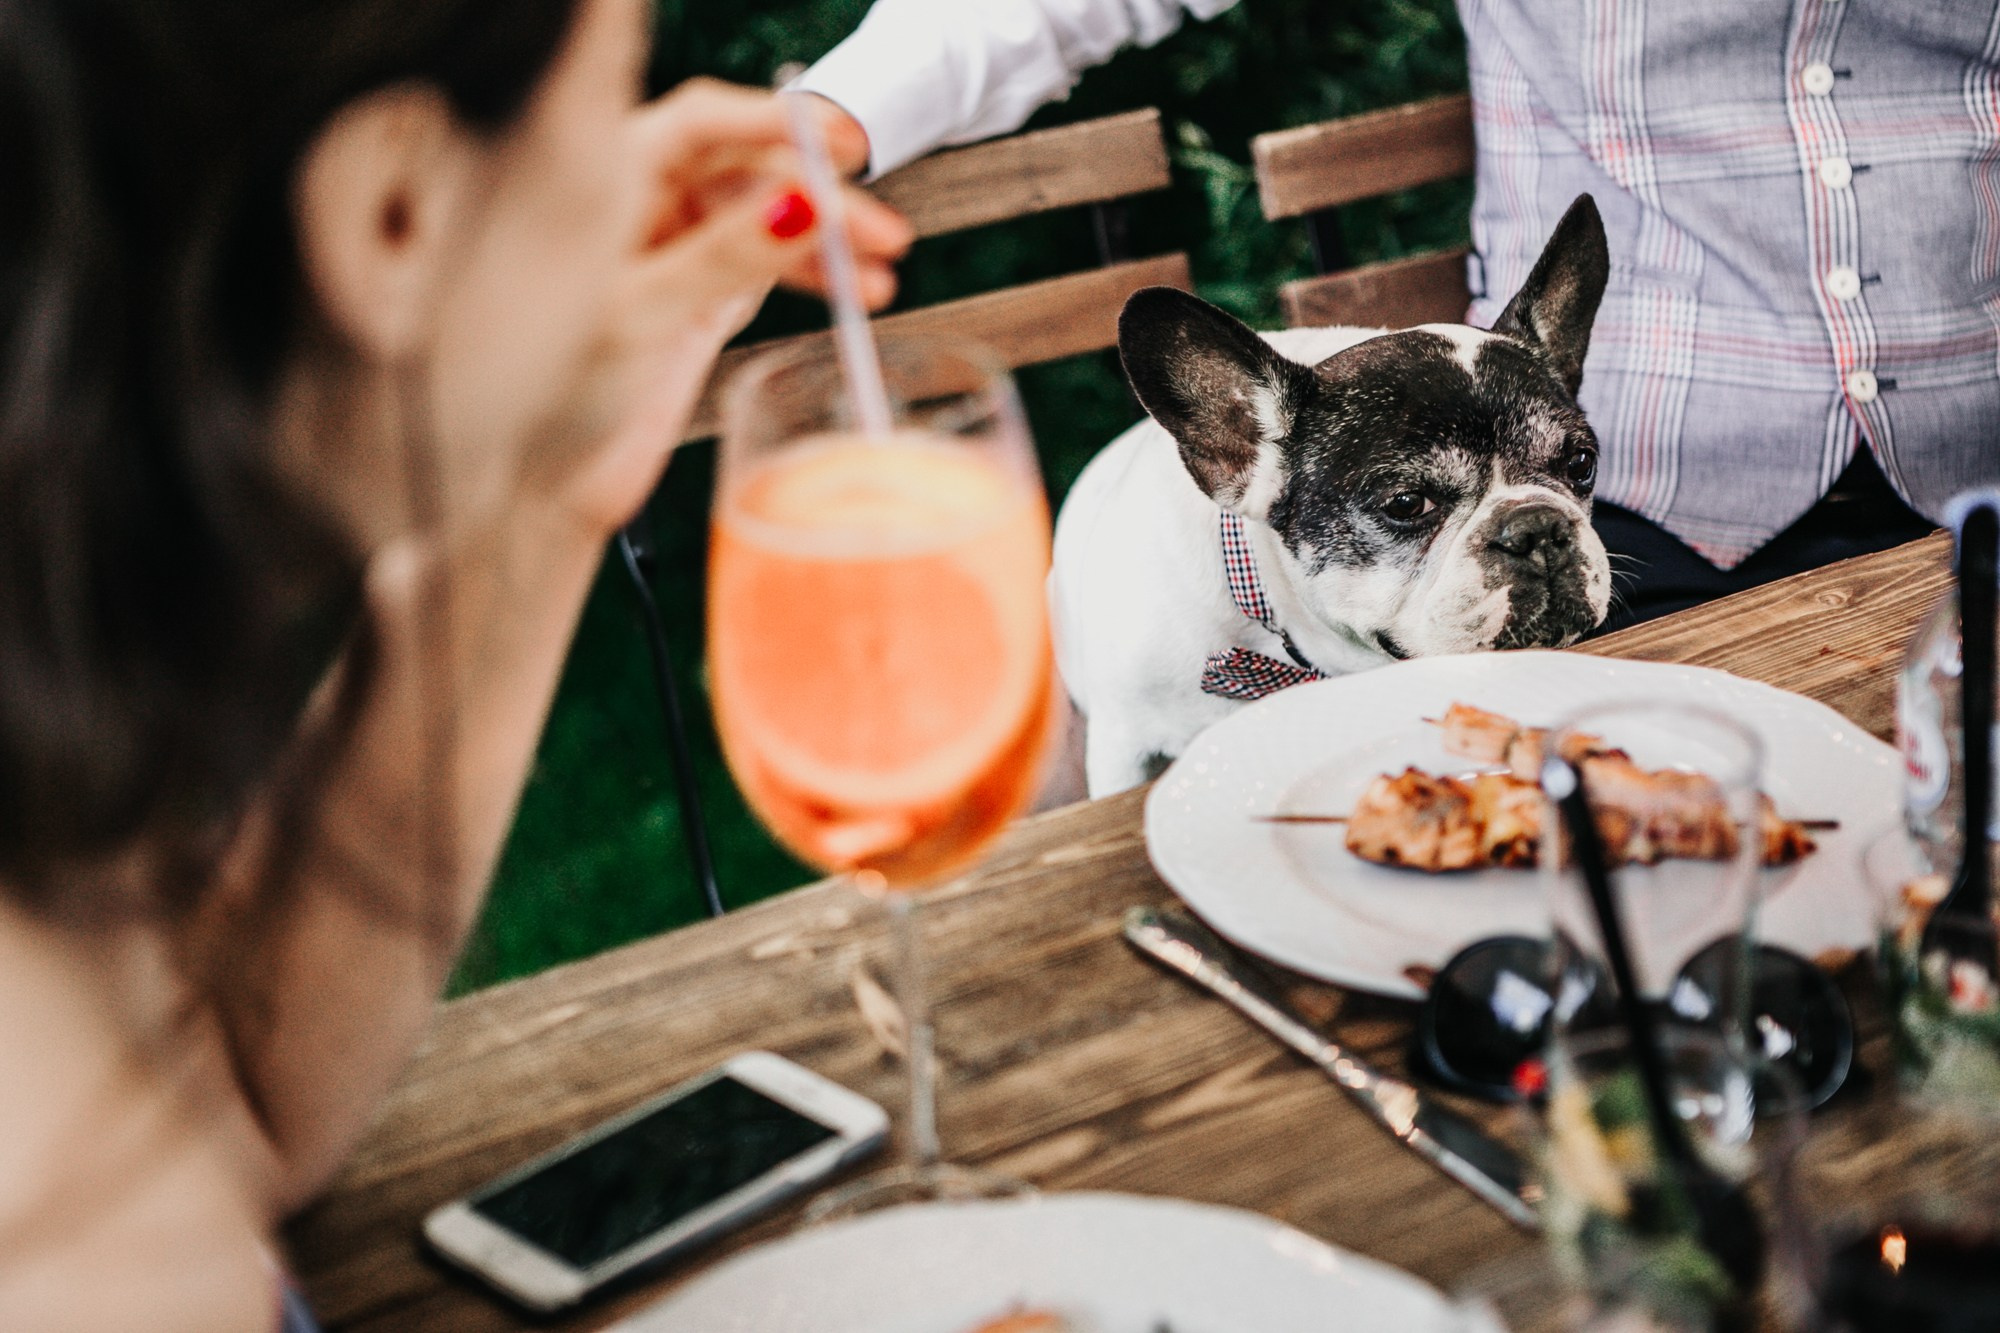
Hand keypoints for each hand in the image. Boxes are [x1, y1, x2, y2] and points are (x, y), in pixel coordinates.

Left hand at [531, 79, 913, 538]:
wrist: (528, 480)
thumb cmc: (543, 392)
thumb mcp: (638, 314)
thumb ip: (721, 256)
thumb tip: (803, 204)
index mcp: (605, 187)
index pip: (703, 126)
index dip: (775, 125)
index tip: (839, 145)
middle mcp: (639, 210)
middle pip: (746, 174)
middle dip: (820, 197)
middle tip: (879, 230)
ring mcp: (670, 257)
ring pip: (764, 225)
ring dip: (825, 245)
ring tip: (878, 275)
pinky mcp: (694, 307)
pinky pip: (763, 272)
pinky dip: (808, 278)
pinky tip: (852, 289)